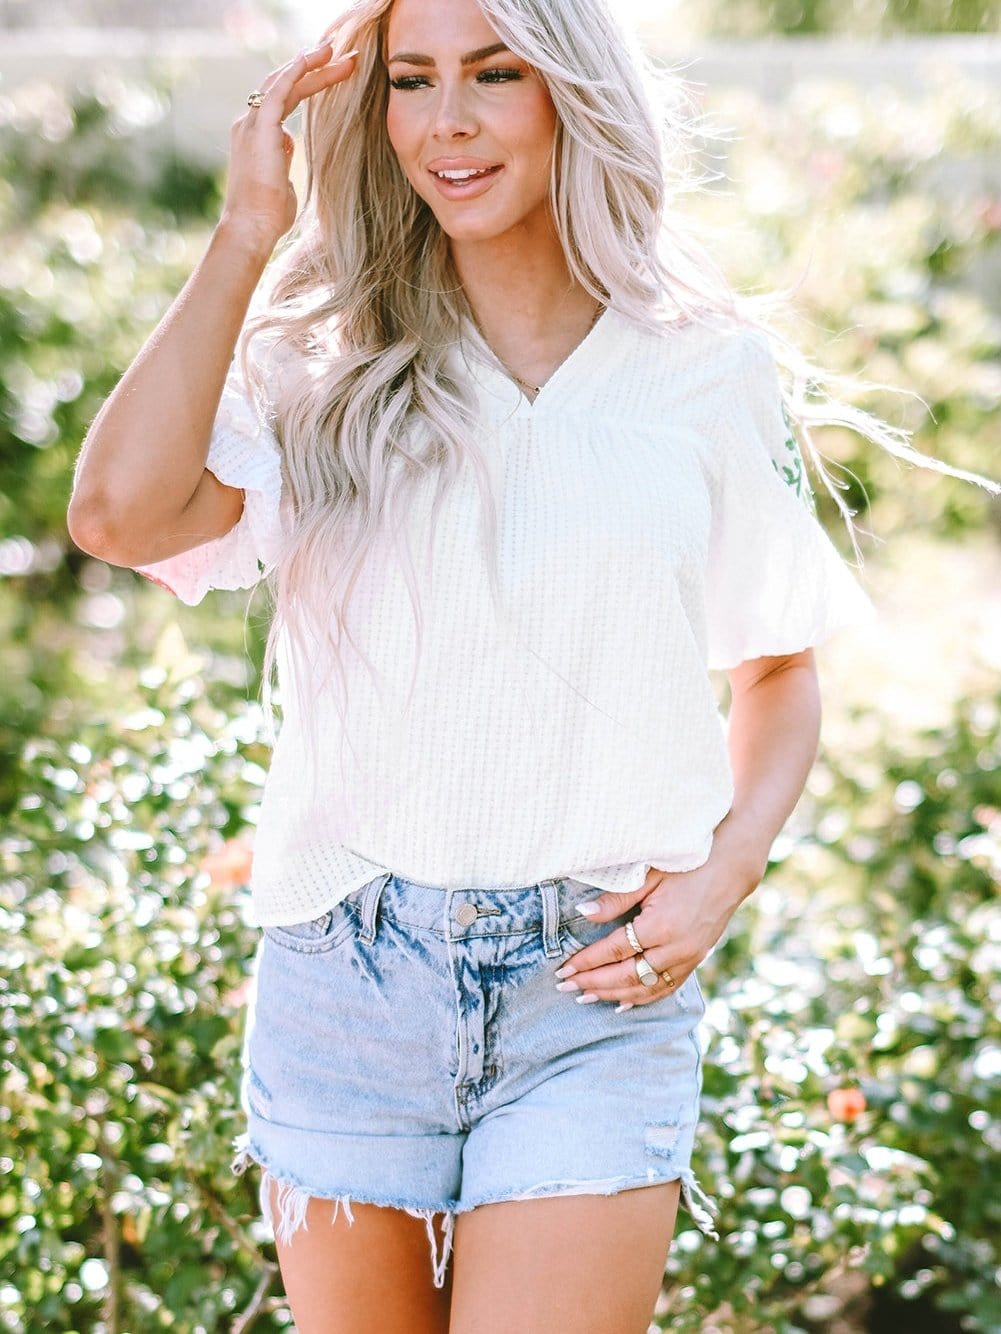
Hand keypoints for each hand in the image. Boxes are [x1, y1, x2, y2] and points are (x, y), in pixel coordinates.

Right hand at [219, 41, 358, 252]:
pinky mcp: (258, 131)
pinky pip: (276, 92)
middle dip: (314, 69)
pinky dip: (293, 73)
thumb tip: (288, 143)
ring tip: (336, 52)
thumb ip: (283, 158)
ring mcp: (251, 126)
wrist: (251, 228)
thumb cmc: (267, 216)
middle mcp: (250, 125)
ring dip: (311, 66)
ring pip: (283, 83)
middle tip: (343, 56)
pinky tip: (310, 58)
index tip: (332, 73)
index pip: (283, 99)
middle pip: (285, 86)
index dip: (308, 84)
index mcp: (257, 136)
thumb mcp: (280, 182)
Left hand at [554, 852, 759, 1009]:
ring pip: (645, 988)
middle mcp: (676, 948)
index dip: (586, 962)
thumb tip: (582, 912)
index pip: (614, 951)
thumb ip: (616, 899)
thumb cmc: (688, 865)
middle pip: (627, 975)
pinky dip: (643, 998)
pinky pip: (667, 987)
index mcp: (661, 926)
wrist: (731, 868)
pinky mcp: (696, 960)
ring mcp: (689, 958)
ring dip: (614, 994)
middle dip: (593, 983)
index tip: (563, 969)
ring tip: (586, 997)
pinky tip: (623, 1003)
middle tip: (566, 987)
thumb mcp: (649, 876)